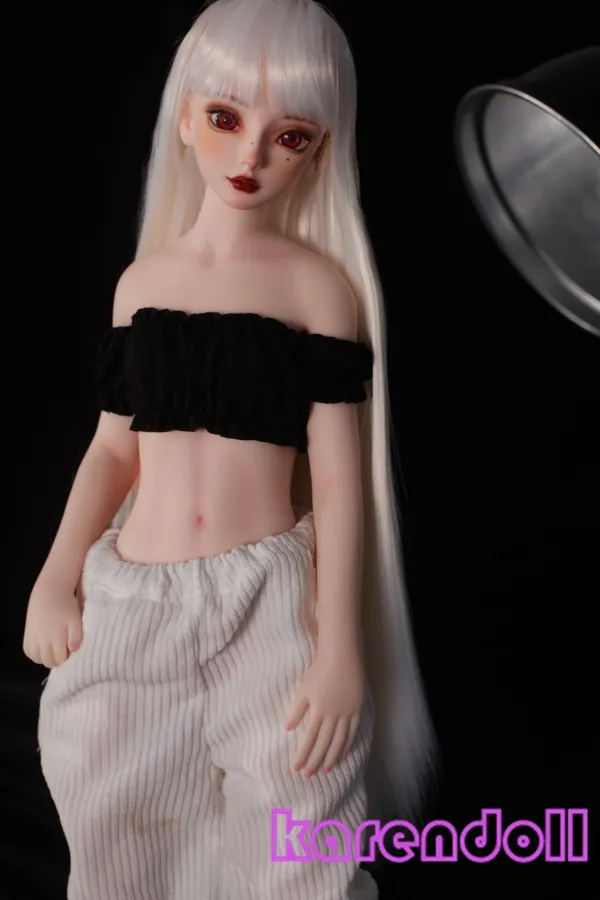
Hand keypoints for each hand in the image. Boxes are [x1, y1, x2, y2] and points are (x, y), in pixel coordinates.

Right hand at [23, 578, 82, 667]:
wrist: (50, 591)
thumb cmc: (66, 606)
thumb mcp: (76, 620)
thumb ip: (76, 637)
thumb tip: (73, 651)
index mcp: (57, 637)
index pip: (60, 659)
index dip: (67, 658)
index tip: (70, 652)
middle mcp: (43, 640)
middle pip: (48, 662)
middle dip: (57, 660)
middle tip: (62, 651)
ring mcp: (33, 638)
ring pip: (37, 659)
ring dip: (46, 658)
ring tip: (53, 650)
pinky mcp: (27, 634)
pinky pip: (28, 652)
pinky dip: (35, 654)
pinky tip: (43, 648)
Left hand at [284, 647, 364, 775]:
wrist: (341, 656)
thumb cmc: (319, 670)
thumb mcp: (304, 689)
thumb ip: (296, 710)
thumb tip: (287, 728)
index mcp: (317, 711)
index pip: (308, 738)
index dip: (303, 754)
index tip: (296, 768)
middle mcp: (332, 715)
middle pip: (323, 743)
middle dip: (314, 760)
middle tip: (308, 775)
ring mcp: (346, 713)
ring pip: (338, 741)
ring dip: (330, 756)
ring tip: (325, 770)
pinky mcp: (356, 709)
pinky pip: (352, 731)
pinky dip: (347, 743)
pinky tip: (342, 753)